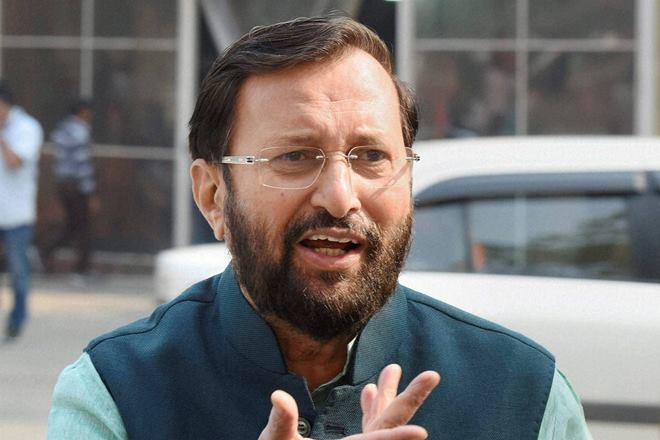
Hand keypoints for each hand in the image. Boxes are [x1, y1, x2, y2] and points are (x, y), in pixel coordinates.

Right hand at [258, 364, 439, 439]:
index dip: (397, 437)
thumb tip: (279, 397)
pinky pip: (368, 428)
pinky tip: (371, 390)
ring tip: (394, 368)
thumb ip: (281, 421)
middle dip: (409, 398)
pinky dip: (371, 409)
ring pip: (379, 423)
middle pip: (388, 425)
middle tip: (432, 375)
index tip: (421, 432)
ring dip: (389, 396)